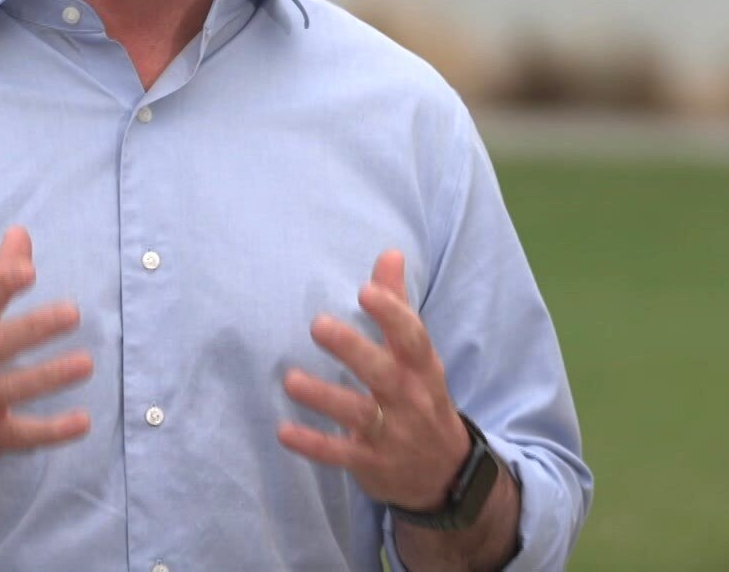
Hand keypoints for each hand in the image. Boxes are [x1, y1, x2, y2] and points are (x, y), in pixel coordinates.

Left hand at [277, 250, 469, 510]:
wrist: (444, 474)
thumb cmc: (422, 399)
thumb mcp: (418, 357)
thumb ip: (399, 305)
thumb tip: (389, 253)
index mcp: (421, 369)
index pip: (412, 338)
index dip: (392, 314)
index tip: (366, 290)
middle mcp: (409, 399)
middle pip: (382, 373)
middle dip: (352, 350)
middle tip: (317, 325)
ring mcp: (390, 434)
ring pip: (357, 414)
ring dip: (323, 397)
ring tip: (290, 379)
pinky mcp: (369, 463)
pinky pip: (339, 454)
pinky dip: (313, 444)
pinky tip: (283, 432)